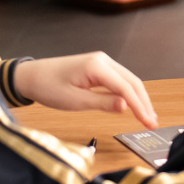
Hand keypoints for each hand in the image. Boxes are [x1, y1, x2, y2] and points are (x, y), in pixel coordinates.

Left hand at [13, 53, 157, 128]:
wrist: (30, 76)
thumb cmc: (48, 87)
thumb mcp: (75, 101)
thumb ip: (102, 103)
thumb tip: (126, 106)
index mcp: (97, 66)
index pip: (126, 88)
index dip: (140, 107)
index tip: (148, 122)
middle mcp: (103, 60)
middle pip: (132, 82)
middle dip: (144, 103)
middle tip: (152, 123)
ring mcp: (101, 62)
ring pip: (128, 80)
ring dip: (138, 98)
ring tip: (146, 117)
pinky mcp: (98, 67)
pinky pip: (119, 80)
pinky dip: (128, 93)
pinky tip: (133, 105)